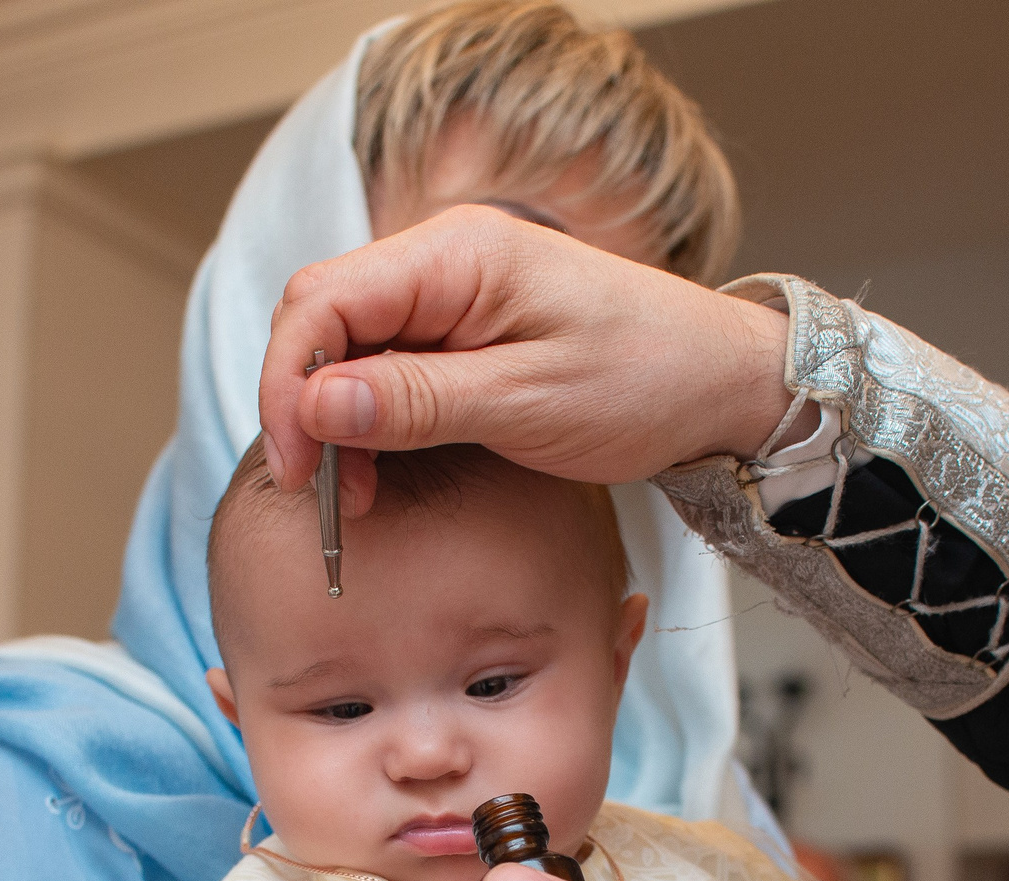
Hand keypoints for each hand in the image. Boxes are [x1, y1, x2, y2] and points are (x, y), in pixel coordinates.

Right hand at [258, 204, 793, 504]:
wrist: (718, 381)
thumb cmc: (645, 380)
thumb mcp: (528, 402)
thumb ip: (417, 401)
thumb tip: (316, 404)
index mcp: (456, 254)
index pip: (322, 300)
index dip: (290, 383)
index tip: (299, 466)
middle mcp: (441, 260)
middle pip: (322, 320)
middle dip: (304, 408)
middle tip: (323, 494)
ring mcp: (449, 295)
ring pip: (347, 350)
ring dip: (334, 423)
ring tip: (355, 498)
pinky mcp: (461, 333)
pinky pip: (386, 368)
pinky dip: (369, 423)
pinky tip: (379, 472)